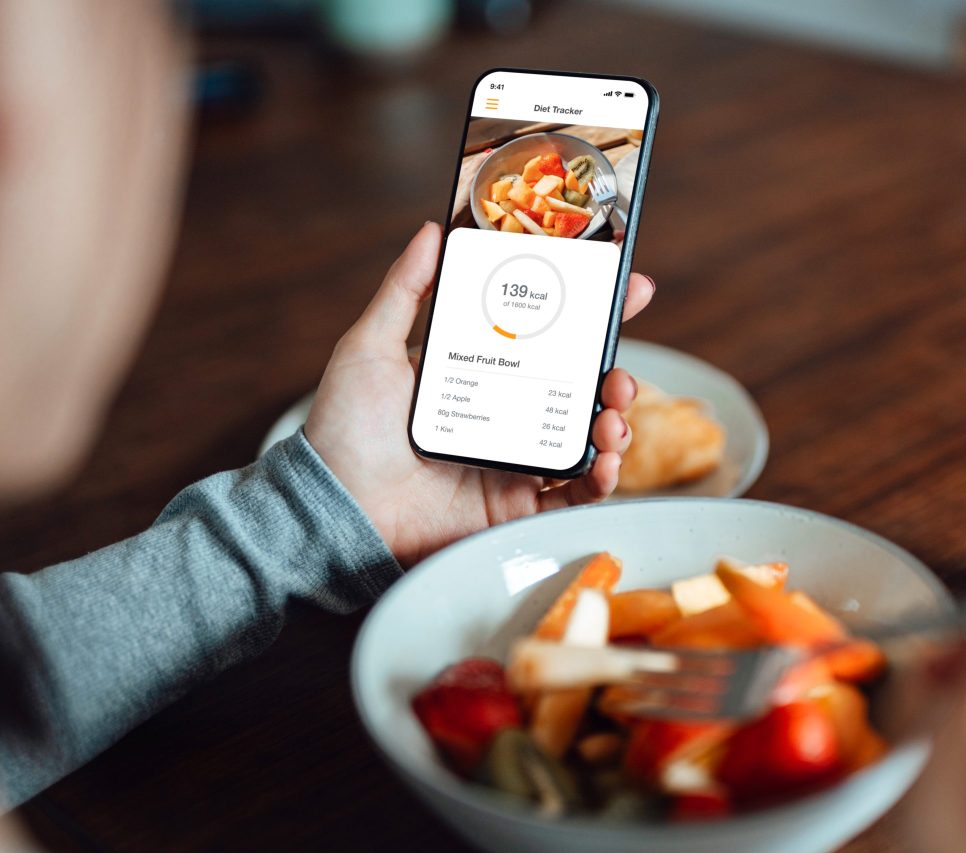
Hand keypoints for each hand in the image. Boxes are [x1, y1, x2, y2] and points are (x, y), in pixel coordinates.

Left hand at [305, 223, 653, 566]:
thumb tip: (432, 230)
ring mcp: (515, 463)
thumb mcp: (370, 348)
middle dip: (615, 377)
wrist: (338, 509)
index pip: (549, 339)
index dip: (594, 314)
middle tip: (619, 374)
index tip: (628, 287)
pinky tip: (603, 461)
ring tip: (612, 417)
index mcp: (482, 375)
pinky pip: (575, 494)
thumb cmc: (345, 431)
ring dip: (615, 424)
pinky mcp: (516, 509)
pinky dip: (601, 479)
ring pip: (586, 439)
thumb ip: (404, 289)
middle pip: (580, 391)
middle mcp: (505, 417)